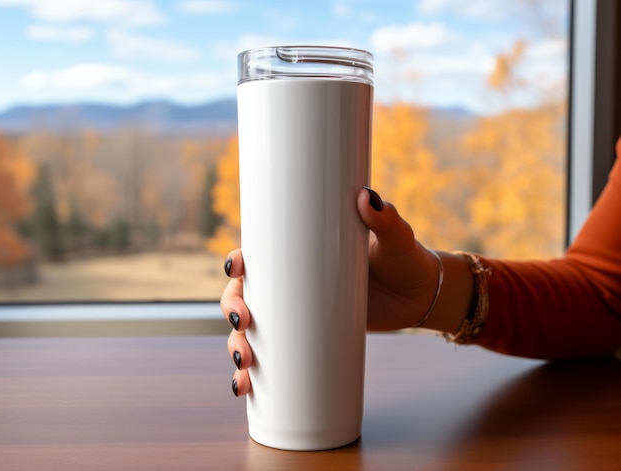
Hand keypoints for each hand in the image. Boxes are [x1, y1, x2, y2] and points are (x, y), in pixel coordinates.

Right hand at [221, 187, 443, 396]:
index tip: (237, 269)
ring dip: (237, 344)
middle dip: (233, 307)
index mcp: (302, 251)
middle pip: (245, 293)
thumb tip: (368, 197)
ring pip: (251, 328)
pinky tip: (245, 386)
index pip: (258, 254)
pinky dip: (254, 372)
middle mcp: (293, 282)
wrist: (420, 296)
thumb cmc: (403, 258)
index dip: (238, 262)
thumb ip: (385, 219)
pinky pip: (273, 356)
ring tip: (245, 362)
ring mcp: (298, 313)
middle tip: (244, 321)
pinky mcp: (310, 338)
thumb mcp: (395, 237)